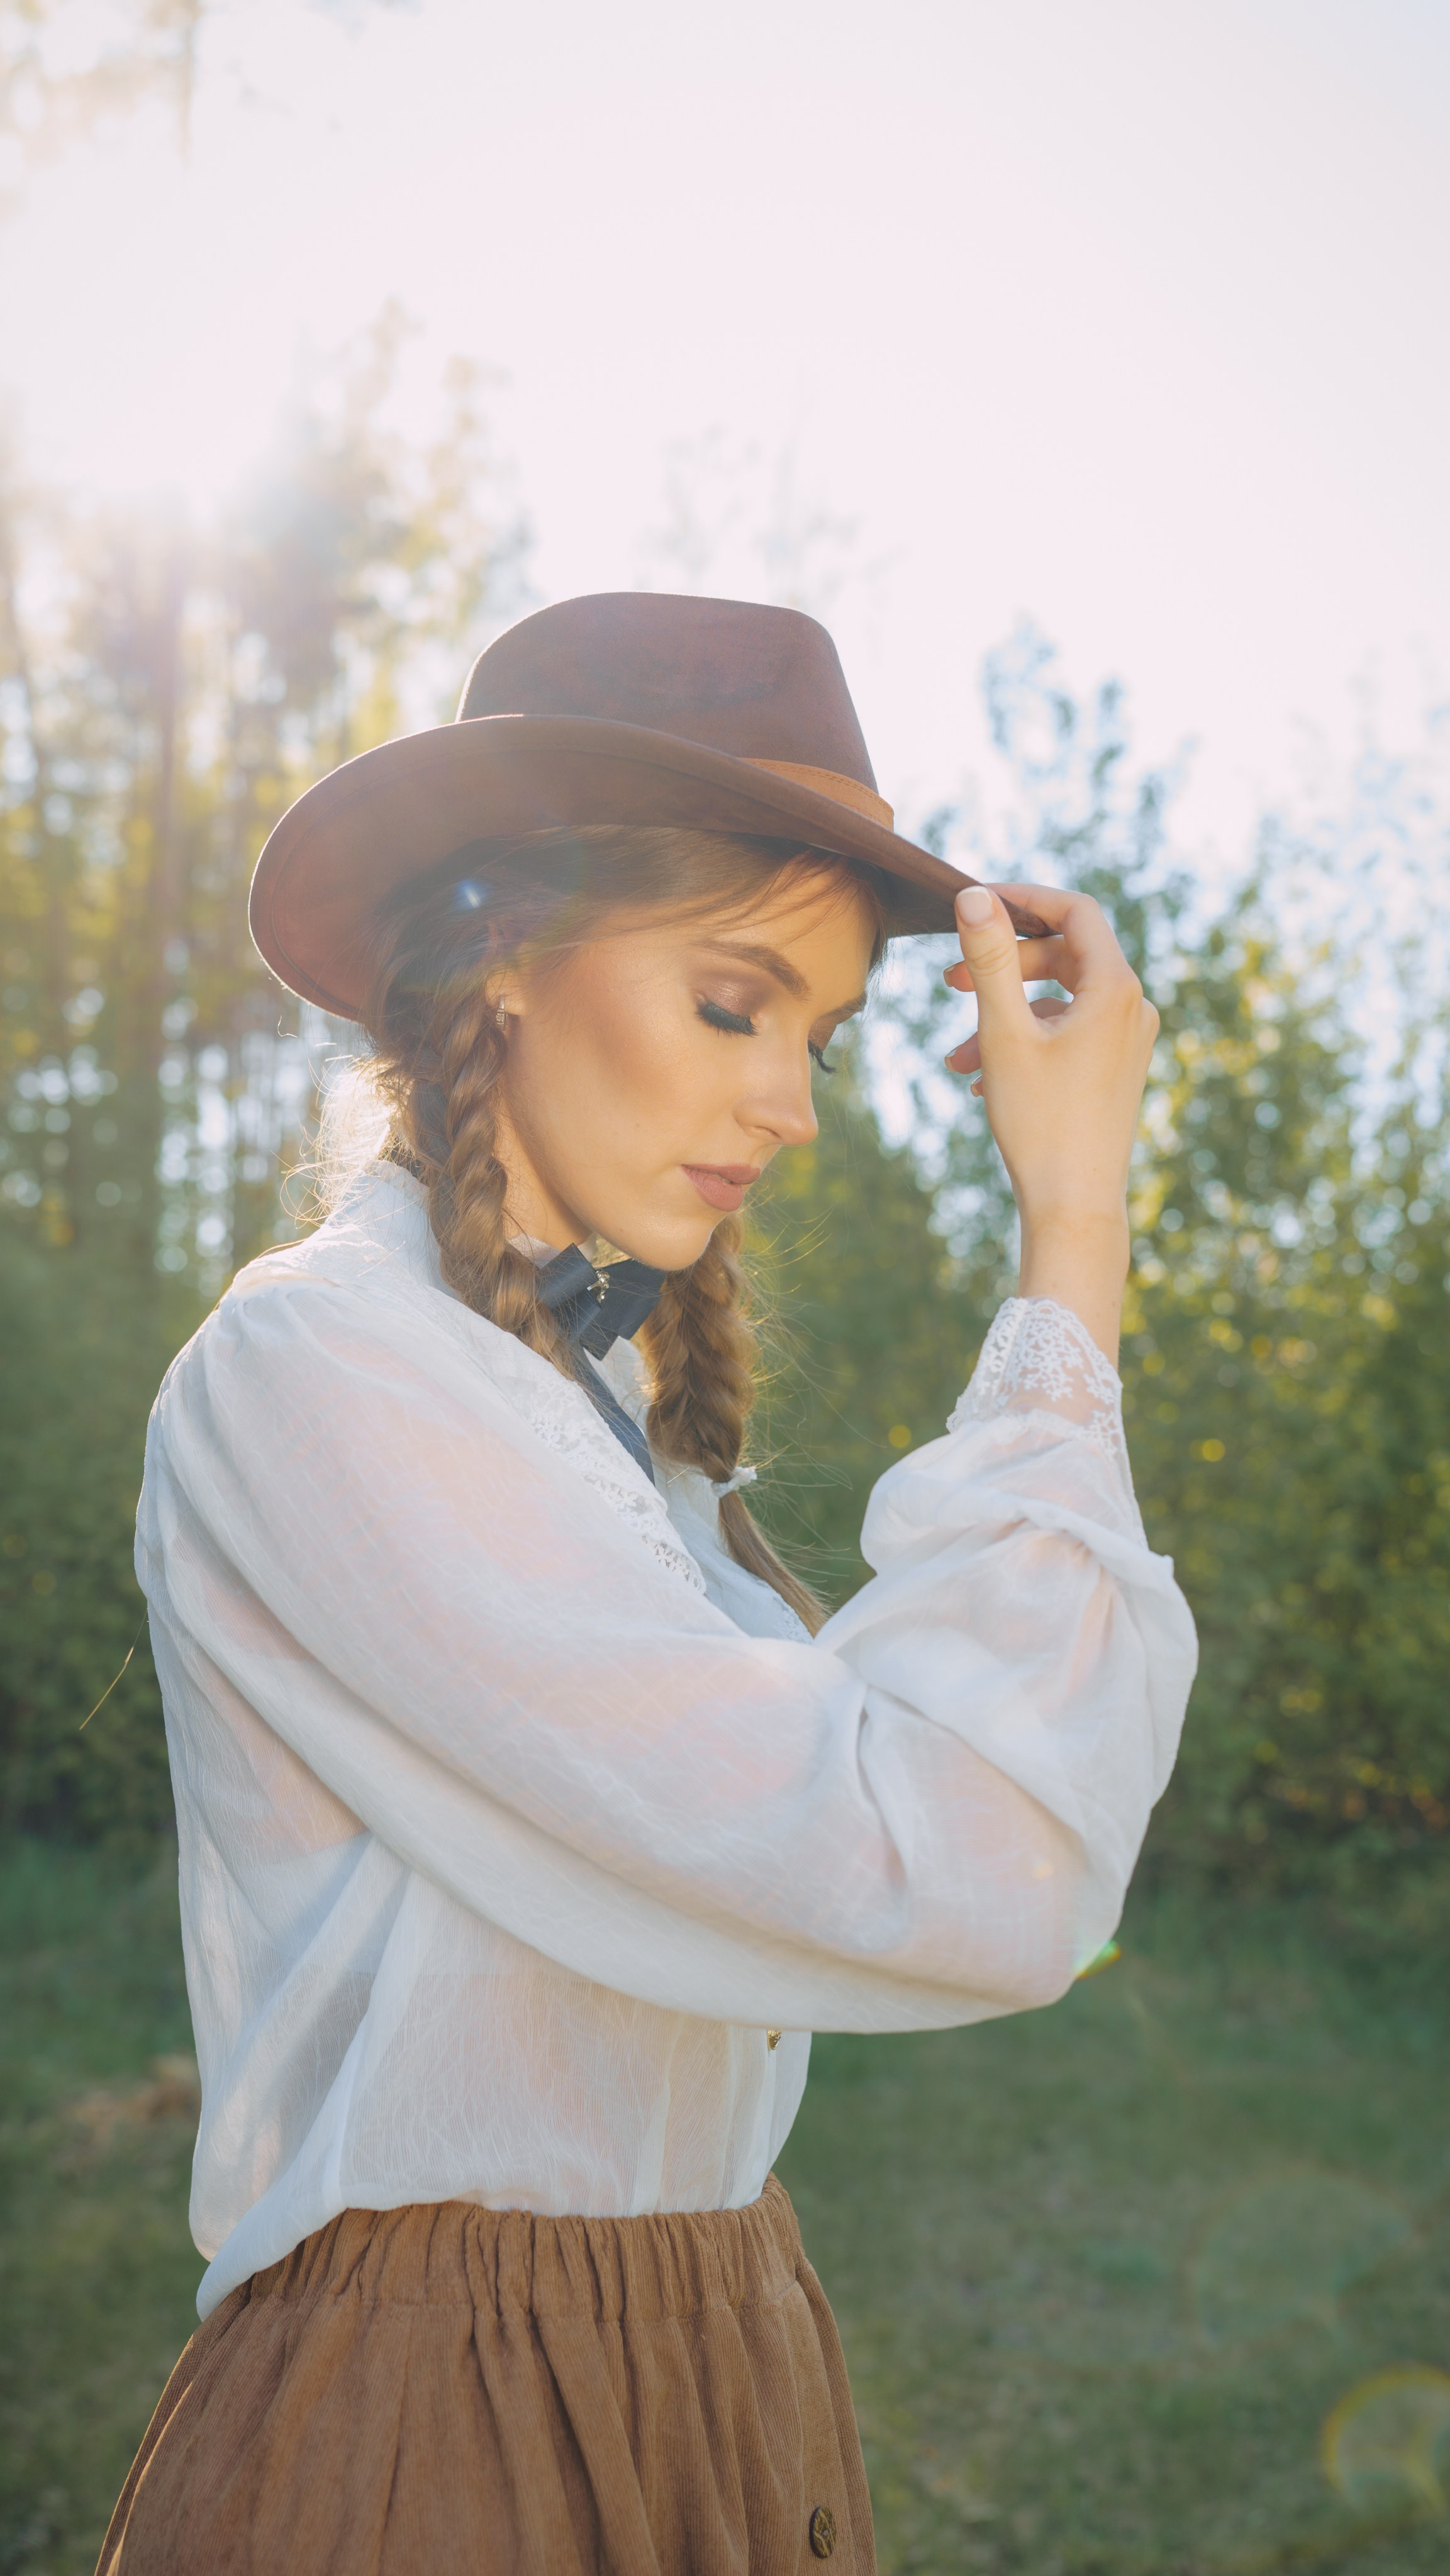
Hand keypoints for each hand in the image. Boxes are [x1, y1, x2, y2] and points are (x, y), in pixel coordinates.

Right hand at [944, 883, 1158, 1358]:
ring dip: (1004, 1014)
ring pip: (1058, 1001)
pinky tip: (979, 1077)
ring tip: (955, 1054)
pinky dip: (1024, 1042)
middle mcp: (1132, 1008)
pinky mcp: (1116, 1070)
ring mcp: (1128, 1041)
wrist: (1075, 1206)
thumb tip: (974, 895)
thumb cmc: (1040, 1122)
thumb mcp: (1004, 1032)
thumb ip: (990, 958)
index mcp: (1115, 988)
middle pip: (1064, 954)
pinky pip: (1067, 1035)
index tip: (975, 903)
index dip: (1023, 898)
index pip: (1074, 911)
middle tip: (950, 983)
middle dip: (1002, 963)